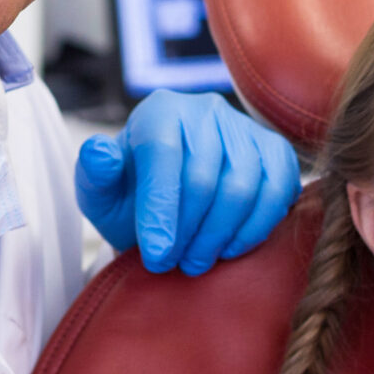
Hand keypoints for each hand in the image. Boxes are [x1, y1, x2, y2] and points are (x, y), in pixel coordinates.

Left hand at [75, 89, 302, 274]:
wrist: (169, 203)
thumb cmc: (132, 198)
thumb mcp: (101, 192)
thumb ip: (95, 174)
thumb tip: (99, 152)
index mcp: (159, 110)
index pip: (163, 155)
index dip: (160, 210)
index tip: (156, 256)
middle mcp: (205, 110)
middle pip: (204, 176)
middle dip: (187, 231)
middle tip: (172, 264)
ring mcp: (245, 127)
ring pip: (242, 187)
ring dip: (219, 235)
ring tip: (196, 261)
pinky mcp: (276, 151)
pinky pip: (278, 191)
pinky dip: (255, 228)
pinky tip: (230, 248)